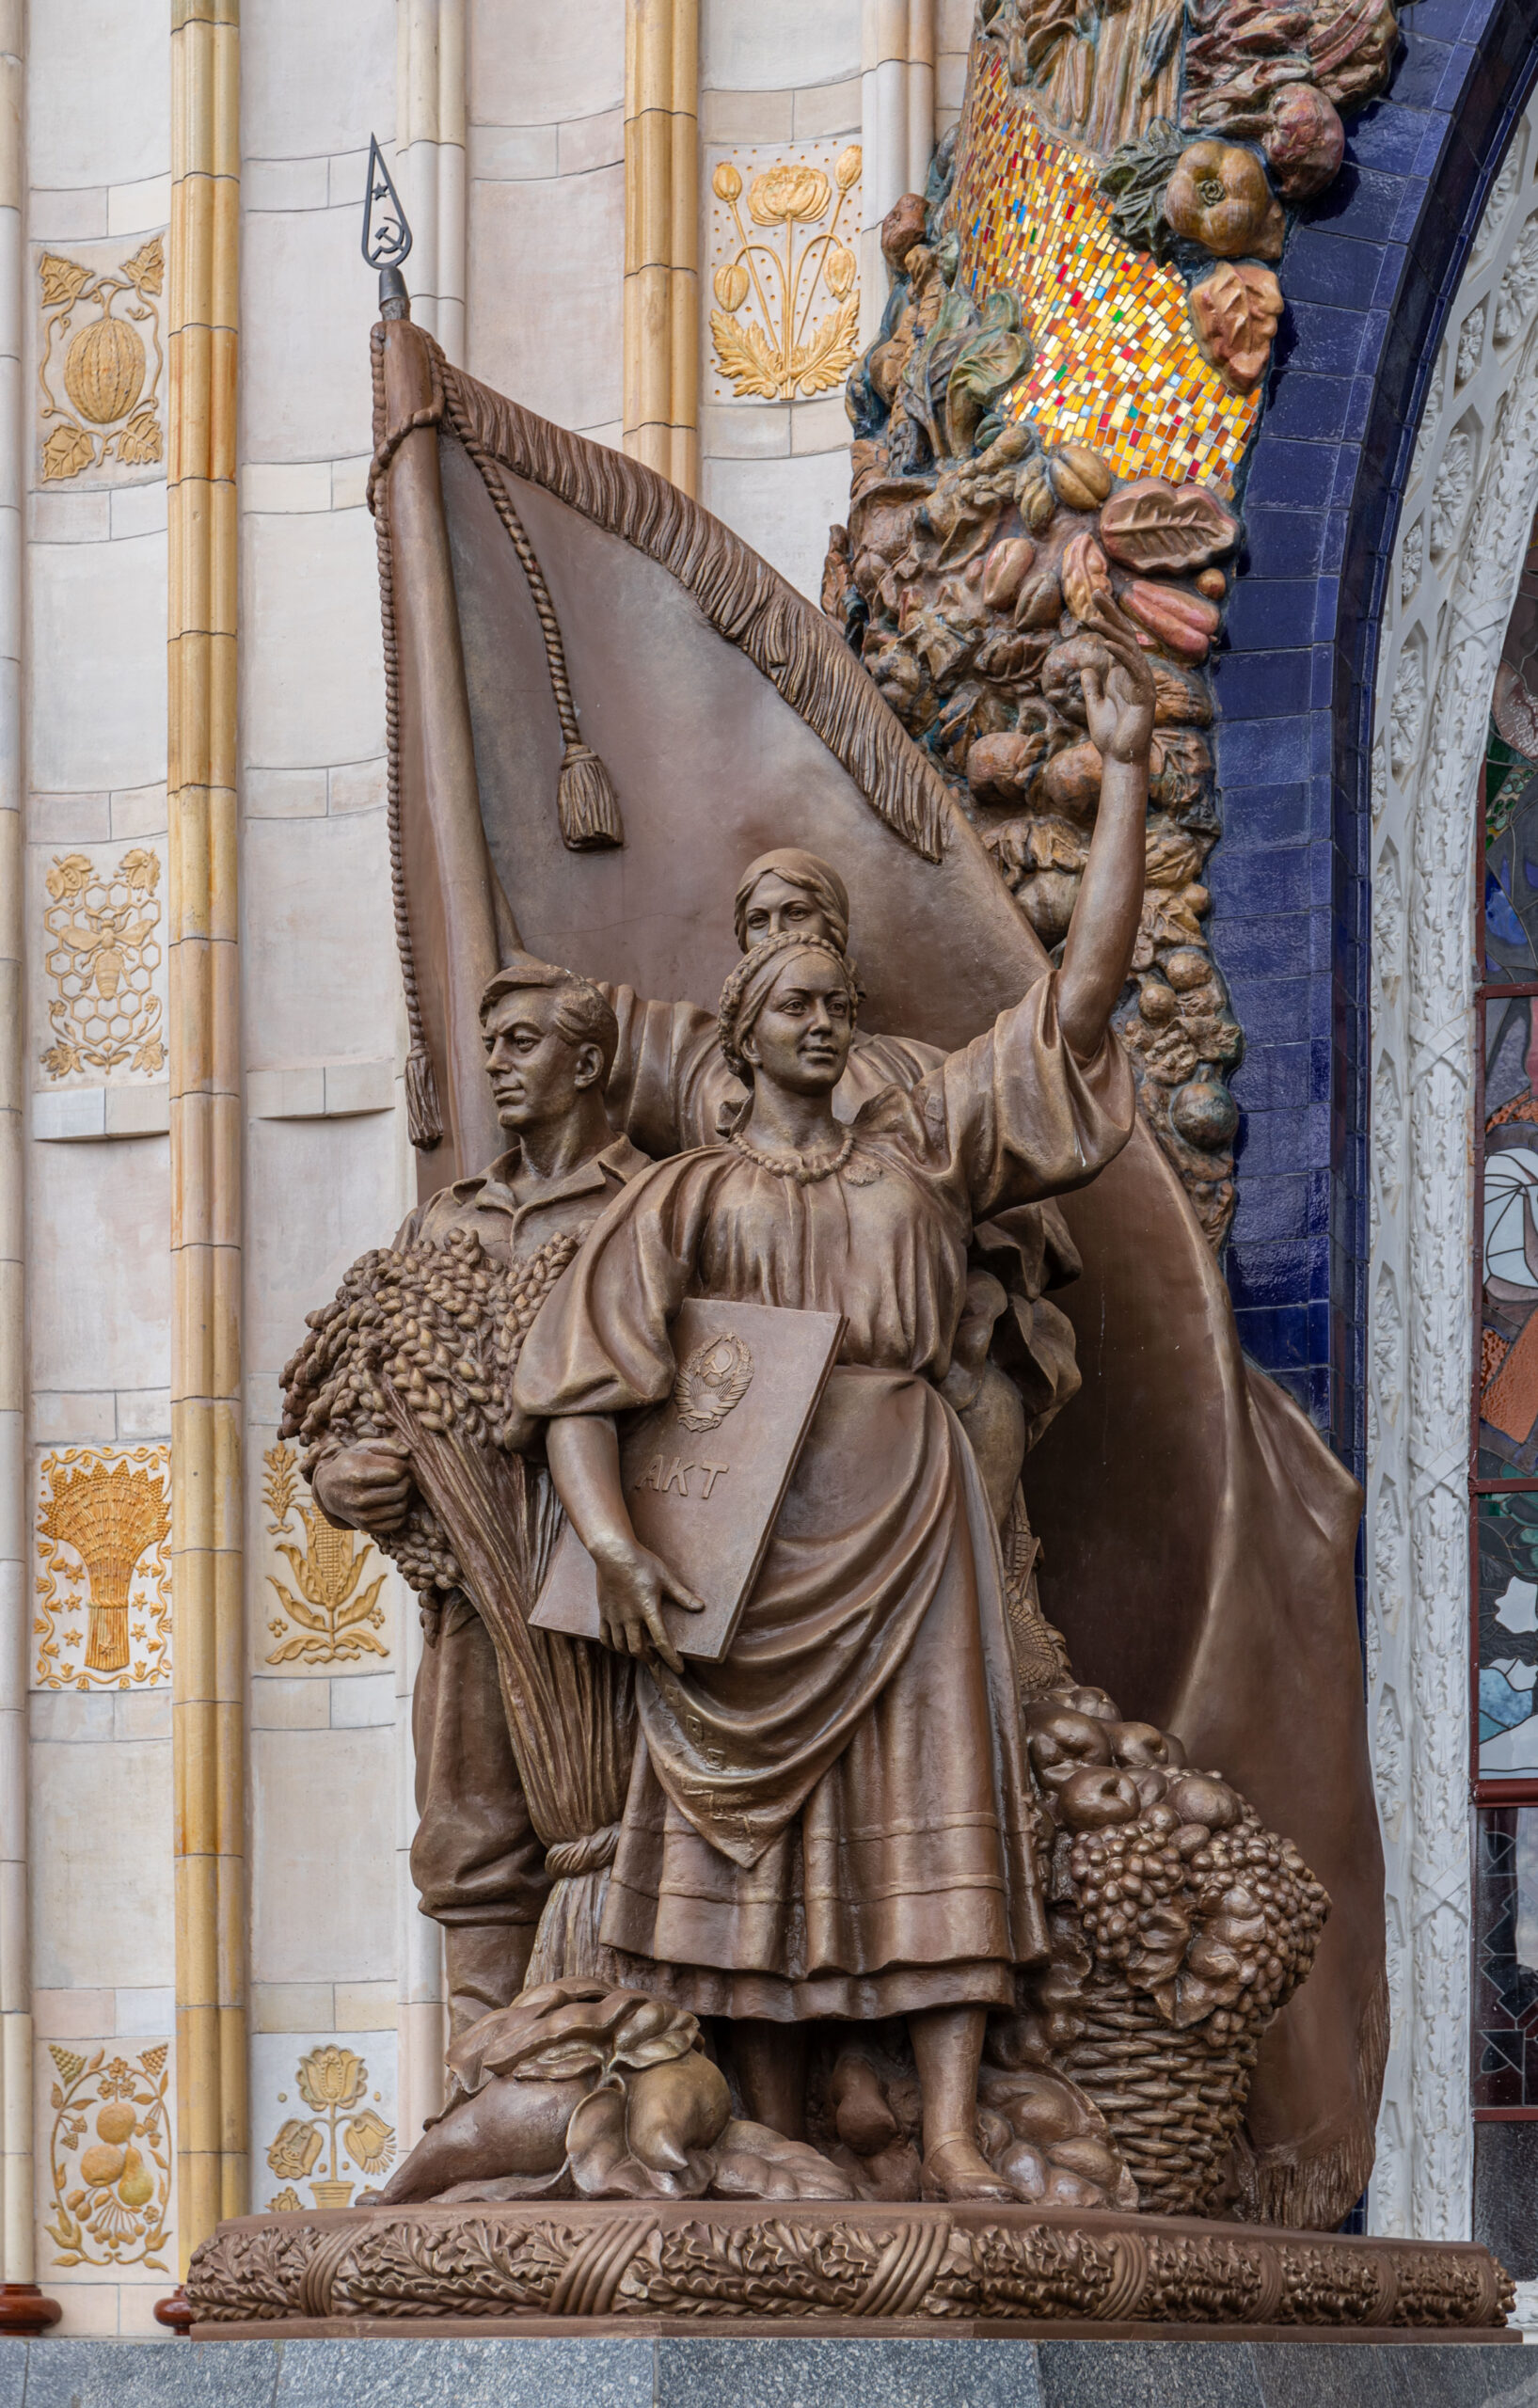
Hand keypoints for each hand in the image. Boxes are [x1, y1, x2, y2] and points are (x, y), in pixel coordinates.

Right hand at [312, 1439, 413, 1532]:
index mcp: (358, 1474)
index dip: (402, 1466)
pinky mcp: (367, 1528)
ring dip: (405, 1497)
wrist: (328, 1490)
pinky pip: (397, 1523)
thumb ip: (386, 1444)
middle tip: (401, 1477)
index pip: (396, 1470)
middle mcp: (358, 1497)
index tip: (398, 1465)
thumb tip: (406, 1452)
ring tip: (397, 1488)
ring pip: (401, 1506)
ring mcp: (362, 1515)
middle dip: (406, 1480)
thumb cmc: (350, 1465)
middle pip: (401, 1489)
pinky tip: (393, 1503)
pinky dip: (400, 1513)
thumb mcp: (363, 1447)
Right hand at [591, 1536, 704, 1674]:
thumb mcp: (666, 1578)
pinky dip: (613, 1646)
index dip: (671, 1658)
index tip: (679, 1669)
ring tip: (640, 1653)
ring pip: (621, 1646)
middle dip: (649, 1659)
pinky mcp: (604, 1611)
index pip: (662, 1641)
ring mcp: (615, 1616)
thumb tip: (700, 1607)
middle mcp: (630, 1617)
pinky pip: (605, 1637)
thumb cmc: (642, 1563)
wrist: (613, 1553)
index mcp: (648, 1609)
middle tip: (657, 1660)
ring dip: (631, 1654)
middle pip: (638, 1649)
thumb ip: (682, 1595)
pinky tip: (619, 1645)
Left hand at [1079, 599, 1155, 766]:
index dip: (1106, 618)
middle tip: (1095, 591)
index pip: (1115, 639)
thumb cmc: (1110, 735)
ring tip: (1092, 615)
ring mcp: (1141, 682)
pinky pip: (1132, 668)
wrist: (1120, 758)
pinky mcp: (1144, 694)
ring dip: (1110, 629)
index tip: (1093, 600)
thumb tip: (1087, 668)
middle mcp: (1134, 673)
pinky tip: (1105, 641)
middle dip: (1109, 613)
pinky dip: (1119, 654)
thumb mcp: (1095, 705)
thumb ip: (1092, 686)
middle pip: (1123, 635)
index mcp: (1123, 674)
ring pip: (1127, 648)